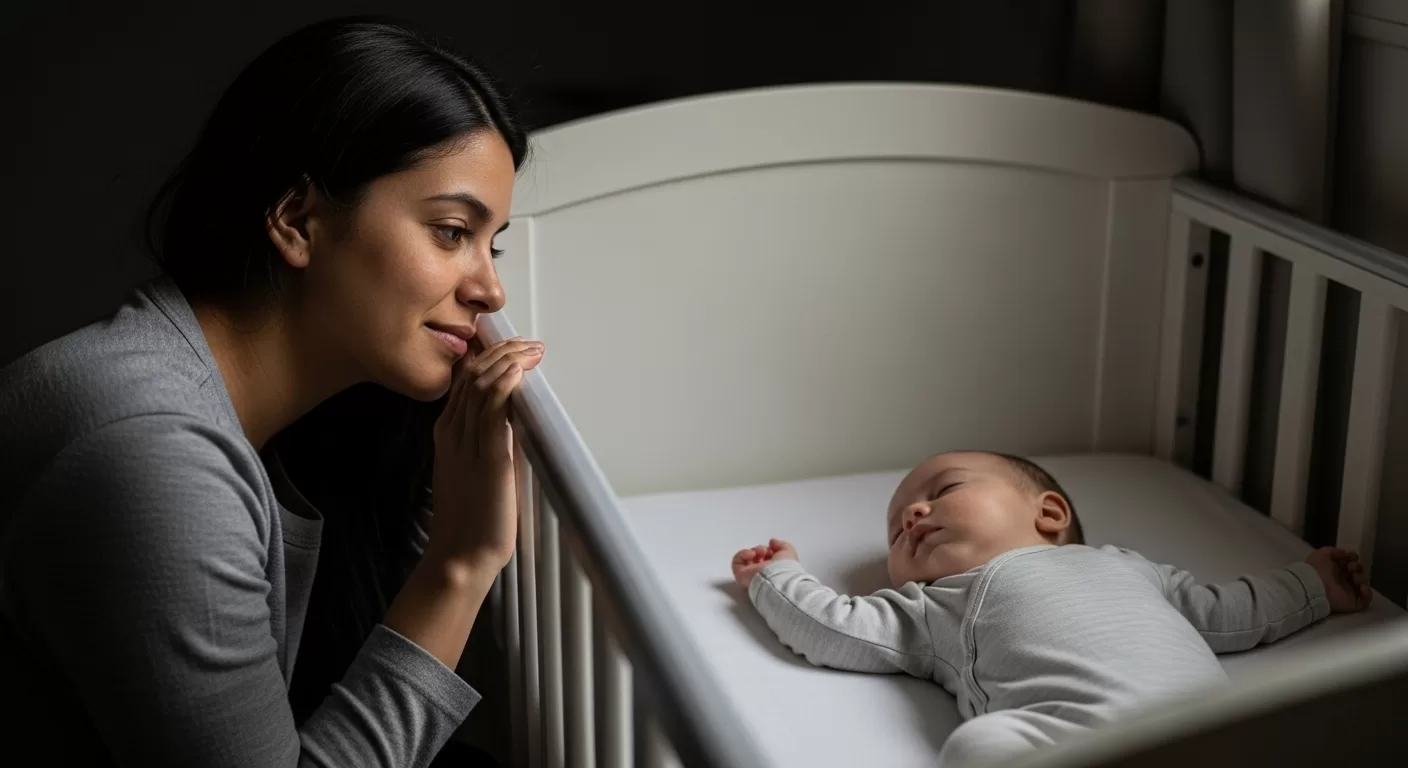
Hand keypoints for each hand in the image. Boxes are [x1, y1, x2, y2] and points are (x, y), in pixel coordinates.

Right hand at [425, 336, 544, 570]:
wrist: (459, 558)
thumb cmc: (470, 522)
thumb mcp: (474, 473)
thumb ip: (488, 446)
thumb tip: (513, 425)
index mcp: (447, 435)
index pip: (463, 381)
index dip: (487, 357)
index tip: (512, 345)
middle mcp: (453, 434)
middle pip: (472, 376)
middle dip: (501, 351)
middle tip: (528, 342)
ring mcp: (467, 445)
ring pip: (481, 386)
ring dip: (509, 361)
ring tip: (531, 349)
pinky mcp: (488, 460)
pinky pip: (492, 413)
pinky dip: (504, 385)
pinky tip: (518, 371)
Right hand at [731, 538, 797, 589]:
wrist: (776, 579)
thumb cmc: (784, 567)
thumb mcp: (788, 552)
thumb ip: (780, 545)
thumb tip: (771, 542)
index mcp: (773, 570)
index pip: (766, 558)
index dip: (768, 550)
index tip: (772, 549)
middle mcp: (761, 573)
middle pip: (756, 557)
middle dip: (760, 550)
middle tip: (764, 551)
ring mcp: (750, 575)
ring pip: (746, 558)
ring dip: (753, 551)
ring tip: (759, 552)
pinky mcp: (740, 575)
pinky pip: (737, 561)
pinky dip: (743, 554)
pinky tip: (751, 554)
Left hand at [1305, 547, 1371, 612]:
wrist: (1312, 585)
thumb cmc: (1316, 569)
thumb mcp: (1321, 554)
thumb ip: (1333, 551)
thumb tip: (1345, 553)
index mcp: (1335, 570)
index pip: (1350, 563)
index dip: (1353, 558)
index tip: (1352, 556)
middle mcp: (1342, 581)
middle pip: (1358, 573)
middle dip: (1358, 567)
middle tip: (1351, 567)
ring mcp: (1348, 592)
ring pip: (1363, 585)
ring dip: (1363, 579)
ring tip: (1355, 577)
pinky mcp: (1352, 603)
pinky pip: (1365, 601)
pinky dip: (1368, 594)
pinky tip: (1362, 587)